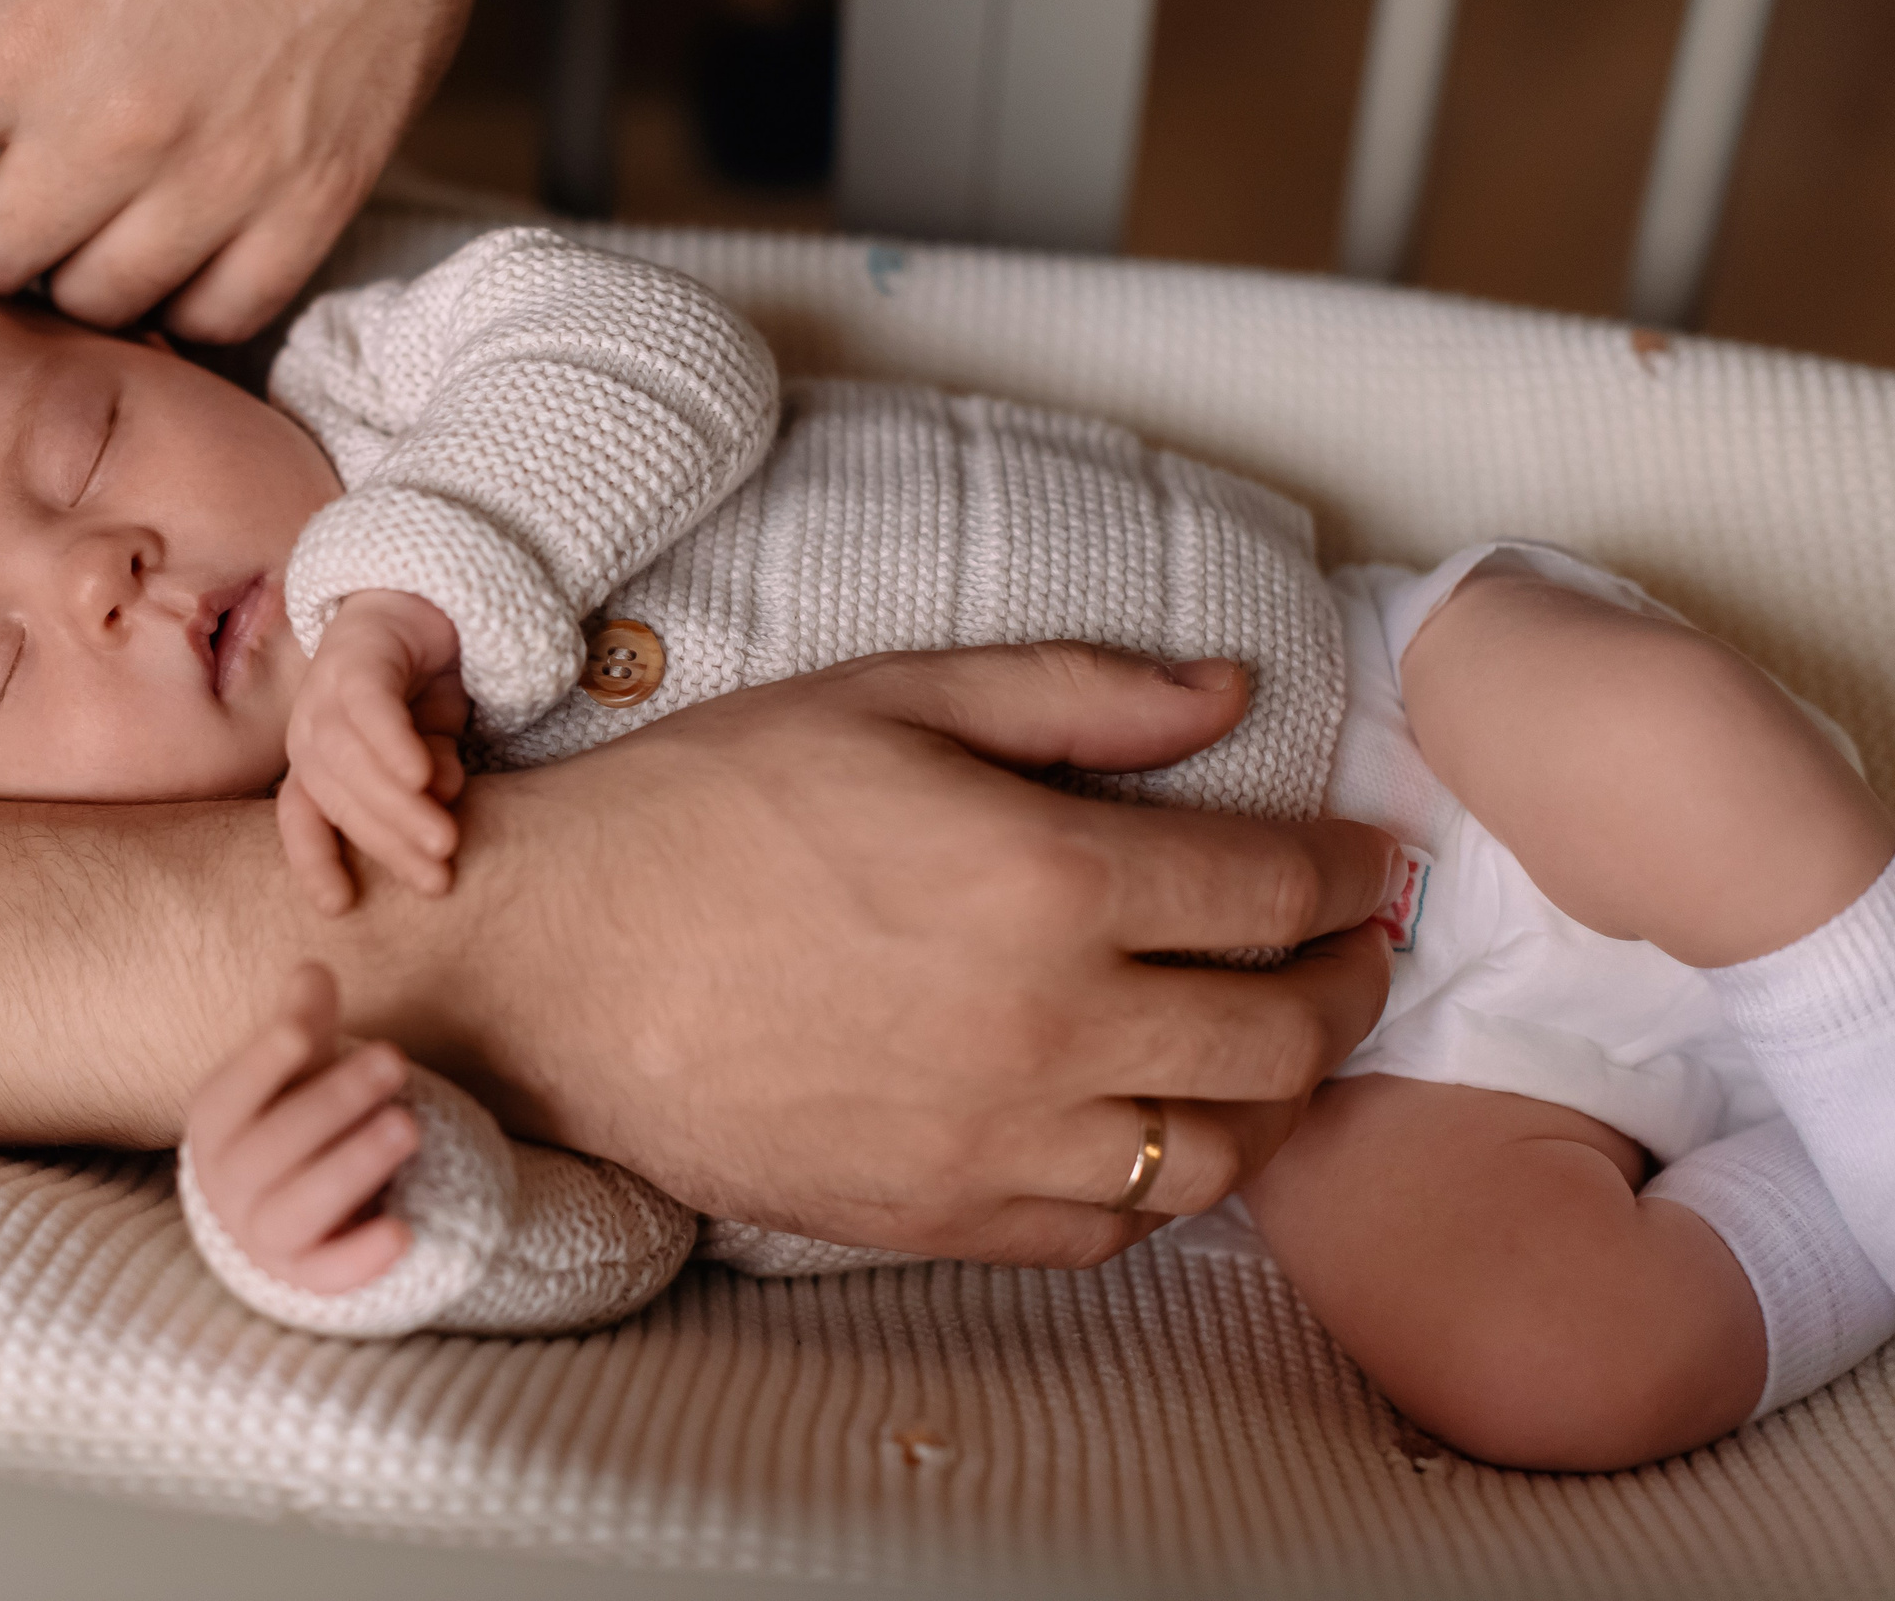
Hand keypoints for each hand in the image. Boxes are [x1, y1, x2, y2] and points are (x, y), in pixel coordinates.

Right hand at [182, 964, 419, 1296]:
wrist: (287, 1204)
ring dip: (351, 1168)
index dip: (263, 1063)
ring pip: (296, 1211)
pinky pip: (325, 1277)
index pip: (230, 1094)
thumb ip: (305, 1022)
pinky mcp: (303, 1278)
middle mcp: (228, 1184)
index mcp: (217, 1123)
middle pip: (272, 1149)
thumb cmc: (292, 1116)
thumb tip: (313, 971)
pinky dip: (359, 1260)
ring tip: (408, 1126)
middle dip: (334, 1102)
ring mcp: (263, 1236)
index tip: (305, 1031)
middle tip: (395, 1061)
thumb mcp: (297, 1067)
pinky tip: (402, 1233)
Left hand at [279, 591, 470, 915]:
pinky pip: (368, 706)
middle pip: (334, 798)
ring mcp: (325, 690)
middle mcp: (310, 729)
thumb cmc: (420, 689)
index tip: (340, 907)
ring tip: (445, 839)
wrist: (424, 600)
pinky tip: (422, 775)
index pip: (303, 818)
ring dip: (396, 806)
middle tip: (436, 879)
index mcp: (318, 761)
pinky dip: (392, 744)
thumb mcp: (426, 751)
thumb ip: (429, 782)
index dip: (315, 862)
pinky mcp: (356, 654)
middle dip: (384, 844)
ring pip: (348, 761)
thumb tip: (438, 803)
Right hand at [345, 643, 1402, 1269]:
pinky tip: (1153, 1124)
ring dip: (1281, 1095)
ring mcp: (995, 1141)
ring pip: (1220, 1151)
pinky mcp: (936, 1218)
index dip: (1351, 868)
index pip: (1277, 886)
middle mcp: (1047, 1025)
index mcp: (1046, 877)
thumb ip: (1076, 693)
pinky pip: (1112, 1230)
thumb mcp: (891, 699)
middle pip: (1285, 1033)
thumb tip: (1229, 691)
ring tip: (1274, 1044)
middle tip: (1349, 949)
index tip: (1366, 858)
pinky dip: (1166, 1181)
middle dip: (1348, 982)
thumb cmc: (707, 811)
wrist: (554, 962)